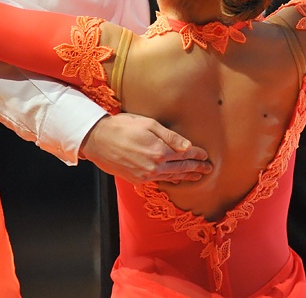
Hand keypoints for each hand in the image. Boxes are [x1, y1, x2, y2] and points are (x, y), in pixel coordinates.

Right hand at [80, 113, 211, 183]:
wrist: (97, 140)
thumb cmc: (123, 126)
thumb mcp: (148, 124)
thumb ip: (170, 137)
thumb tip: (188, 147)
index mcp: (159, 151)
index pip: (184, 154)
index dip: (197, 155)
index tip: (206, 155)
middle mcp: (154, 166)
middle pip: (181, 168)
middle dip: (196, 168)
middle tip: (208, 168)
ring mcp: (145, 175)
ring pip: (171, 177)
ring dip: (186, 176)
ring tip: (197, 176)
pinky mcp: (136, 179)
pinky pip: (159, 180)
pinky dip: (170, 180)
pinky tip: (176, 179)